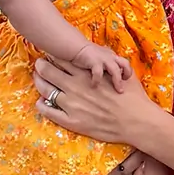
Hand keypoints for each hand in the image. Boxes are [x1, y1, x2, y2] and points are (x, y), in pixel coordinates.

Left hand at [33, 54, 163, 151]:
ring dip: (39, 83)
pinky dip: (41, 105)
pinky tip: (40, 102)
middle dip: (41, 66)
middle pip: (49, 72)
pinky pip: (49, 112)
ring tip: (37, 80)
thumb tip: (107, 52)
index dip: (54, 56)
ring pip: (45, 90)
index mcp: (86, 74)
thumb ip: (112, 62)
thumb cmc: (133, 98)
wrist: (136, 122)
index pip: (62, 60)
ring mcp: (71, 104)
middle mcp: (75, 86)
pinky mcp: (71, 121)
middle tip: (38, 65)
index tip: (51, 55)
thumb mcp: (124, 73)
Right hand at [71, 42, 131, 92]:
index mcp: (113, 56)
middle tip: (125, 84)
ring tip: (118, 90)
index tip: (125, 80)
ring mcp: (103, 59)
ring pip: (115, 70)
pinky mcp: (94, 61)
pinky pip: (98, 73)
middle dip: (127, 74)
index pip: (125, 63)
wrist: (76, 46)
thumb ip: (106, 64)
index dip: (128, 71)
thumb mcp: (100, 57)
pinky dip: (96, 81)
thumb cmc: (87, 54)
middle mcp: (110, 56)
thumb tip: (110, 77)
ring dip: (117, 81)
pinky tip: (93, 86)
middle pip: (125, 64)